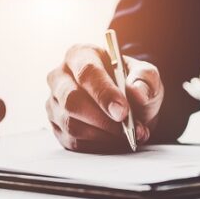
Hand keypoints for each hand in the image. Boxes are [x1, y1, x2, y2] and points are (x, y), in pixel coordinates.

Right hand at [46, 44, 163, 152]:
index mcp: (80, 54)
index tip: (122, 111)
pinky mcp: (56, 125)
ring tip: (127, 135)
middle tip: (126, 128)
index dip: (104, 93)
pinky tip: (115, 140)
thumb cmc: (131, 84)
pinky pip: (73, 141)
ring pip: (71, 124)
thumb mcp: (145, 75)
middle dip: (102, 118)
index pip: (86, 72)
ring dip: (103, 134)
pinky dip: (98, 145)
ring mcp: (55, 102)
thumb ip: (145, 79)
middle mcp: (60, 76)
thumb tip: (137, 92)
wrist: (126, 105)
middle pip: (71, 100)